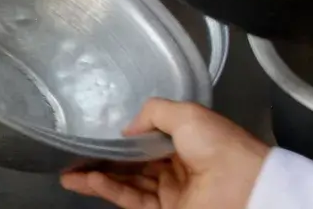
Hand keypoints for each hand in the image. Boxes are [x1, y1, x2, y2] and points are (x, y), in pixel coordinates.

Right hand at [60, 98, 269, 208]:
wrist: (244, 189)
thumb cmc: (218, 146)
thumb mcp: (187, 114)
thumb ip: (154, 113)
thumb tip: (127, 129)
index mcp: (187, 142)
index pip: (147, 140)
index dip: (121, 138)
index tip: (94, 134)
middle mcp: (177, 167)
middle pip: (132, 163)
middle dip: (102, 160)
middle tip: (72, 156)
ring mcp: (171, 192)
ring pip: (127, 183)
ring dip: (97, 177)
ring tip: (68, 173)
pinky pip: (132, 199)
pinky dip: (108, 190)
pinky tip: (88, 181)